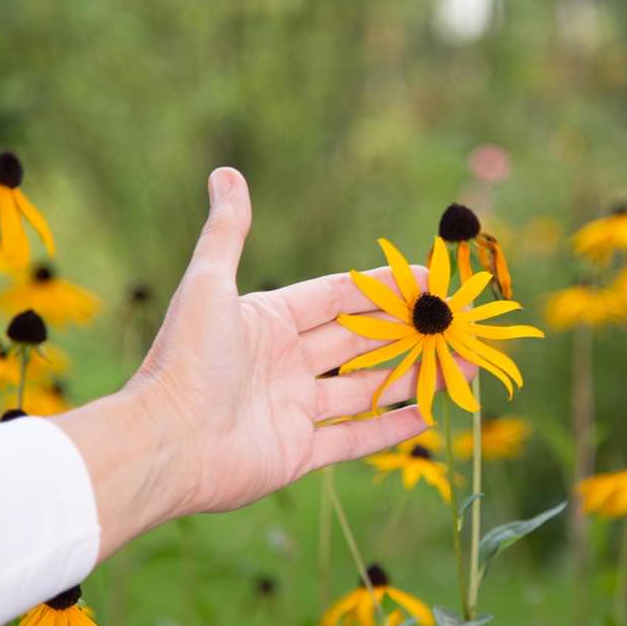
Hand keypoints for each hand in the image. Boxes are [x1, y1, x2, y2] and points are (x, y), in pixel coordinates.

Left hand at [56, 168, 470, 559]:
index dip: (382, 288)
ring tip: (460, 365)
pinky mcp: (299, 453)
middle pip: (359, 341)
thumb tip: (226, 172)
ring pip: (366, 389)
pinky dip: (390, 429)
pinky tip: (429, 414)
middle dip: (408, 332)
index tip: (429, 280)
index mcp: (268, 321)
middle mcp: (285, 363)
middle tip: (455, 323)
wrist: (165, 443)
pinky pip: (354, 438)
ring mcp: (294, 409)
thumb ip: (228, 231)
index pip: (337, 297)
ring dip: (412, 377)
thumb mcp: (208, 283)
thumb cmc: (187, 359)